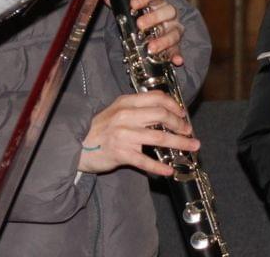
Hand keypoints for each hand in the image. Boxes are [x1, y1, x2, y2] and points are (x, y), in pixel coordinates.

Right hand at [78, 91, 198, 175]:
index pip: (157, 98)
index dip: (174, 105)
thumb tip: (166, 111)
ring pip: (159, 138)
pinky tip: (169, 170)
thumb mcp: (117, 110)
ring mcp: (124, 135)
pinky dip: (159, 167)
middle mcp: (126, 116)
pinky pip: (145, 161)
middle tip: (188, 131)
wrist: (77, 146)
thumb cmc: (101, 129)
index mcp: (126, 102)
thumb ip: (138, 108)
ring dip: (180, 143)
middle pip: (162, 116)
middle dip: (180, 124)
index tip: (182, 113)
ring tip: (192, 146)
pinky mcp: (121, 154)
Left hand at [130, 0, 185, 65]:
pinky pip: (177, 50)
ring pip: (173, 32)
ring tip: (151, 48)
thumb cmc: (140, 16)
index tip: (133, 4)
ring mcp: (173, 29)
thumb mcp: (128, 8)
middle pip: (168, 11)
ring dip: (163, 40)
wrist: (148, 29)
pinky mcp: (175, 45)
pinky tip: (176, 60)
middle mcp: (169, 14)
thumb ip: (117, 2)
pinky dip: (176, 55)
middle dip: (154, 18)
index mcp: (158, 2)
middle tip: (140, 25)